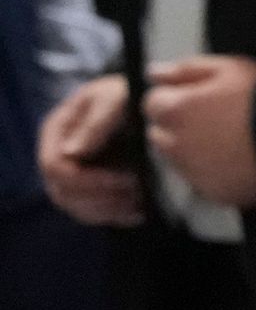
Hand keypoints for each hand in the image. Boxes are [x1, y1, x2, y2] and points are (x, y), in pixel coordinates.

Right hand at [36, 76, 142, 226]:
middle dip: (102, 198)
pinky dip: (116, 216)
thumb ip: (97, 122)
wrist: (146, 101)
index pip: (55, 167)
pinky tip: (140, 211)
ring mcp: (73, 174)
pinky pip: (95, 213)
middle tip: (139, 193)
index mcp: (57, 131)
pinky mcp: (92, 187)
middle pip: (63, 193)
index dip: (89, 180)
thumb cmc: (128, 94)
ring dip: (110, 210)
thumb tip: (73, 154)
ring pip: (78, 208)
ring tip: (141, 202)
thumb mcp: (115, 98)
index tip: (128, 179)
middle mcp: (59, 155)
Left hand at [142, 56, 255, 209]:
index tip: (198, 99)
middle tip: (213, 121)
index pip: (152, 104)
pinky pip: (202, 181)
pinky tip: (236, 161)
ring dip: (192, 151)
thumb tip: (154, 72)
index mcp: (175, 110)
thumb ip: (186, 69)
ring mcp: (193, 172)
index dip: (174, 98)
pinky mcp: (212, 192)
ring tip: (227, 142)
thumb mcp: (229, 68)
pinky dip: (212, 173)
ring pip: (179, 160)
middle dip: (177, 127)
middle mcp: (175, 144)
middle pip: (160, 134)